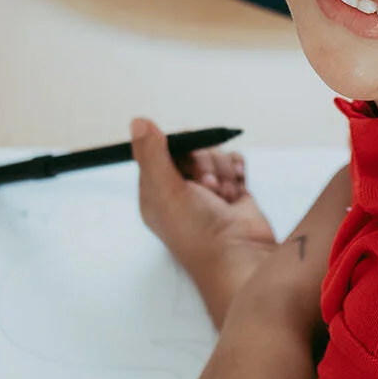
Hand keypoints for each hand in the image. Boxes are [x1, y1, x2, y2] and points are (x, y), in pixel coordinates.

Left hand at [132, 119, 277, 325]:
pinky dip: (237, 171)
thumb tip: (138, 121)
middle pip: (192, 148)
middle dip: (203, 162)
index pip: (160, 150)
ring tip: (222, 197)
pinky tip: (236, 190)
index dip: (177, 147)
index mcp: (156, 191)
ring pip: (215, 154)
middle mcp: (181, 189)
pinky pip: (234, 163)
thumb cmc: (197, 234)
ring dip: (222, 171)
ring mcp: (209, 191)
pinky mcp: (234, 191)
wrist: (239, 257)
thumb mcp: (165, 191)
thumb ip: (151, 154)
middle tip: (205, 185)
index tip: (187, 155)